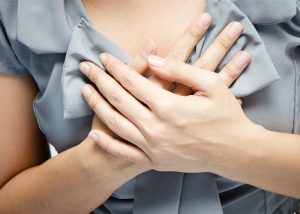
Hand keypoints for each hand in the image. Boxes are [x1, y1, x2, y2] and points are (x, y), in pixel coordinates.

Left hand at [85, 13, 212, 152]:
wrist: (235, 152)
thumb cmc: (226, 116)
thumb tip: (151, 58)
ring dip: (98, 105)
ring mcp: (153, 147)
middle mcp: (156, 128)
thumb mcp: (212, 84)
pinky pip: (125, 152)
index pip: (132, 81)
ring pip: (116, 123)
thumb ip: (179, 70)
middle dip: (100, 80)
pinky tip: (94, 134)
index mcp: (169, 107)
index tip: (104, 57)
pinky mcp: (155, 161)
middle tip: (86, 68)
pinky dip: (108, 143)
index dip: (116, 67)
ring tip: (85, 90)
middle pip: (119, 99)